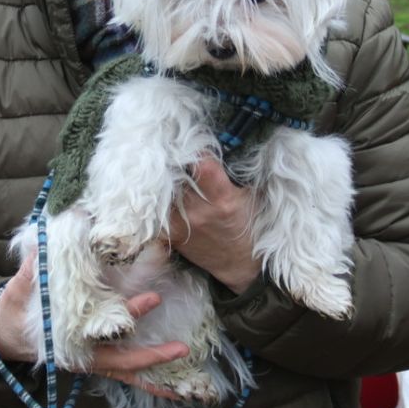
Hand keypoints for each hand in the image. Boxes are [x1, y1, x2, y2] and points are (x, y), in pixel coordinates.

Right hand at [0, 253, 189, 397]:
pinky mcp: (97, 360)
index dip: (130, 315)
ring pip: (127, 375)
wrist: (3, 335)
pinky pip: (125, 374)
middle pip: (123, 363)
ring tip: (187, 389)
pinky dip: (146, 380)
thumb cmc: (12, 312)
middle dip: (152, 357)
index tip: (152, 299)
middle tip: (181, 349)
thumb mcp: (17, 292)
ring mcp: (92, 361)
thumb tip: (42, 247)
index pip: (104, 331)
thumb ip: (30, 273)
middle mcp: (83, 357)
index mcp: (67, 341)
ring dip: (155, 380)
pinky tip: (171, 387)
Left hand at [169, 157, 260, 293]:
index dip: (196, 149)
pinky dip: (157, 198)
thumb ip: (238, 172)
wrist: (238, 264)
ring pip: (162, 190)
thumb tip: (223, 144)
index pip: (201, 164)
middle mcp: (198, 211)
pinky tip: (159, 190)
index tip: (195, 143)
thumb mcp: (252, 196)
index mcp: (222, 199)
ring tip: (165, 167)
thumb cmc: (249, 225)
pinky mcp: (170, 234)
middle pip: (177, 174)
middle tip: (174, 149)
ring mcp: (180, 224)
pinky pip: (156, 210)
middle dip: (176, 159)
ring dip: (164, 178)